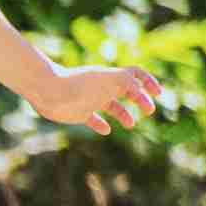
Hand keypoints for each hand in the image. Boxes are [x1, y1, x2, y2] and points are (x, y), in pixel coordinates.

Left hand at [35, 64, 161, 134]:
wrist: (47, 89)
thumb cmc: (76, 83)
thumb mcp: (107, 80)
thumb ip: (128, 82)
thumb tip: (142, 90)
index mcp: (111, 77)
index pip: (136, 75)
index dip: (149, 82)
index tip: (158, 93)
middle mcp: (103, 88)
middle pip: (128, 92)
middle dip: (140, 100)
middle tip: (149, 110)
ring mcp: (91, 101)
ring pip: (113, 107)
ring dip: (124, 115)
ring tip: (130, 124)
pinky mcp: (79, 113)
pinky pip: (93, 120)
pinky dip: (101, 125)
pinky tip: (105, 130)